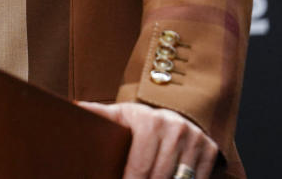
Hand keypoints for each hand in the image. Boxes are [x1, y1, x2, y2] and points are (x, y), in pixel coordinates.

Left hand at [77, 101, 216, 178]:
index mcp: (148, 121)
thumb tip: (71, 109)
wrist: (175, 112)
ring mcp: (194, 140)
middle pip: (158, 177)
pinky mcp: (209, 150)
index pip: (139, 168)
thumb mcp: (120, 116)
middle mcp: (174, 128)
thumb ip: (99, 116)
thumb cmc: (140, 122)